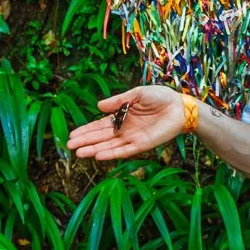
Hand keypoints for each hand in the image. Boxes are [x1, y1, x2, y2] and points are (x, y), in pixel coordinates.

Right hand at [66, 84, 184, 159]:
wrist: (180, 106)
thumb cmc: (161, 97)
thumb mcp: (137, 93)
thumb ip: (119, 101)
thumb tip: (98, 106)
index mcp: (122, 116)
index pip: (100, 126)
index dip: (86, 130)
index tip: (72, 135)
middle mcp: (124, 129)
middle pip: (101, 137)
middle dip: (85, 141)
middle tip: (69, 145)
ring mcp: (132, 138)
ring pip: (109, 146)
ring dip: (94, 149)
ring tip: (79, 153)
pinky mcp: (142, 145)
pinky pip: (124, 151)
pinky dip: (112, 153)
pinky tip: (99, 155)